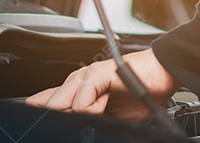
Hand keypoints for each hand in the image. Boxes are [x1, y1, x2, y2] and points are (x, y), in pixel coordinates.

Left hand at [25, 48, 178, 120]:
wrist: (164, 72)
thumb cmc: (142, 90)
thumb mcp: (110, 114)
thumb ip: (89, 118)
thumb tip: (71, 128)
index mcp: (79, 88)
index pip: (46, 100)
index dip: (38, 110)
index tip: (35, 124)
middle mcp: (79, 79)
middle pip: (48, 103)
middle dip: (55, 116)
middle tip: (79, 120)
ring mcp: (88, 75)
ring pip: (60, 101)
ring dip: (75, 112)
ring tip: (100, 111)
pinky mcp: (99, 74)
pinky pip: (82, 99)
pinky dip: (91, 109)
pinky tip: (105, 105)